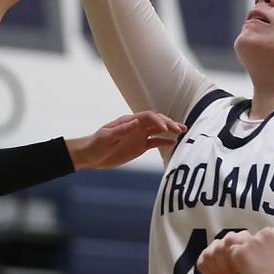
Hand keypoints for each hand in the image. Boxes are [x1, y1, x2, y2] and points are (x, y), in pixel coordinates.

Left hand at [66, 111, 185, 169]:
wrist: (90, 155)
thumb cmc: (96, 144)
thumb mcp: (106, 137)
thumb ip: (122, 130)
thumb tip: (136, 121)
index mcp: (128, 121)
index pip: (147, 117)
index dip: (158, 121)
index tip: (165, 128)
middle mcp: (136, 127)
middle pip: (156, 121)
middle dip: (168, 123)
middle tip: (179, 129)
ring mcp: (138, 136)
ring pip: (158, 130)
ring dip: (170, 130)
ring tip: (182, 131)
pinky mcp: (139, 146)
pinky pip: (154, 142)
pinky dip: (164, 142)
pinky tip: (173, 143)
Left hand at [225, 211, 273, 273]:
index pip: (265, 236)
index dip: (266, 250)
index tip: (271, 262)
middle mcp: (265, 233)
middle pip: (253, 239)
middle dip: (255, 252)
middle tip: (263, 267)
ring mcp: (252, 242)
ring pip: (242, 245)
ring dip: (245, 256)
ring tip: (254, 270)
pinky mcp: (240, 252)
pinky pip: (232, 253)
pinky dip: (235, 262)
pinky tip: (244, 272)